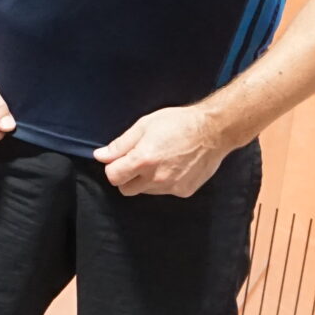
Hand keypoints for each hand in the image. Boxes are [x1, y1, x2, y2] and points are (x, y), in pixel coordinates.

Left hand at [95, 104, 242, 196]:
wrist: (214, 130)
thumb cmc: (178, 123)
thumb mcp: (144, 125)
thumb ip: (120, 145)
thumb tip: (100, 156)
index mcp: (143, 160)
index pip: (113, 177)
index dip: (113, 167)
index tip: (120, 160)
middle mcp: (156, 178)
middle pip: (126, 189)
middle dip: (127, 177)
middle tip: (138, 160)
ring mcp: (171, 187)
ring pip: (145, 191)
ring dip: (146, 180)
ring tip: (160, 159)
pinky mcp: (184, 192)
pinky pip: (164, 192)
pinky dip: (164, 182)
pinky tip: (174, 166)